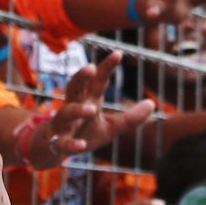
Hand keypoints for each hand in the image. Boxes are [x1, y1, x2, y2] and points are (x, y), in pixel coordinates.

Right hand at [19, 53, 155, 169]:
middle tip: (90, 67)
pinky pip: (63, 143)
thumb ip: (131, 118)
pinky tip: (81, 145)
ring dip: (77, 110)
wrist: (53, 151)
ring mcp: (63, 125)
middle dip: (80, 77)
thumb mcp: (110, 127)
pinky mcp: (57, 143)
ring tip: (90, 109)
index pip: (97, 81)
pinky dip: (71, 143)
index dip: (106, 68)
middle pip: (74, 88)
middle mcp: (73, 107)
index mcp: (88, 100)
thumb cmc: (84, 134)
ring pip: (66, 113)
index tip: (118, 53)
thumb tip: (152, 104)